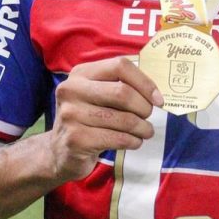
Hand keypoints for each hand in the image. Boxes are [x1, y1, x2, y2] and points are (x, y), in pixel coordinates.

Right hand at [48, 56, 164, 182]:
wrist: (59, 152)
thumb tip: (156, 93)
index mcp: (81, 73)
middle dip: (144, 107)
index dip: (144, 82)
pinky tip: (134, 142)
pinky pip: (118, 139)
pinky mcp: (76, 139)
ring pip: (123, 119)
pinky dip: (133, 141)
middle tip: (148, 116)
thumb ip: (120, 86)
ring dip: (142, 127)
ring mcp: (71, 115)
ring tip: (145, 132)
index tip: (158, 99)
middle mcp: (72, 90)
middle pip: (122, 92)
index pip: (120, 66)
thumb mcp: (97, 96)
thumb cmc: (88, 119)